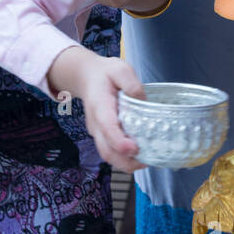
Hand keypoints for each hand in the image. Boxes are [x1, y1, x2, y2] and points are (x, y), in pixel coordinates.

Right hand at [78, 57, 147, 172]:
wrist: (86, 77)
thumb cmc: (105, 74)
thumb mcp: (120, 69)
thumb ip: (131, 83)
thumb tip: (143, 101)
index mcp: (100, 106)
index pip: (107, 128)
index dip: (119, 142)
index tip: (134, 149)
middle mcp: (96, 124)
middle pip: (106, 151)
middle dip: (125, 161)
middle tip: (147, 161)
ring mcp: (97, 132)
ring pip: (107, 155)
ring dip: (126, 163)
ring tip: (147, 161)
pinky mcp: (102, 135)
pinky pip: (110, 151)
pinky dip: (124, 158)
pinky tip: (140, 155)